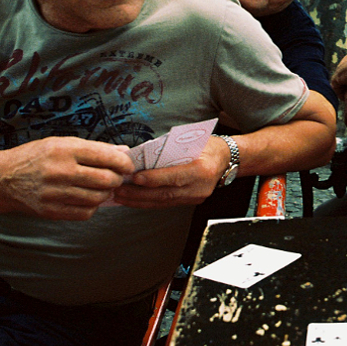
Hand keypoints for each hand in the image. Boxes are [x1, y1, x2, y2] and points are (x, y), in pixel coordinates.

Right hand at [0, 137, 134, 219]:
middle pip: (106, 179)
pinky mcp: (52, 211)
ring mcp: (55, 193)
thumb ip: (94, 148)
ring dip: (105, 193)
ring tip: (101, 187)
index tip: (128, 166)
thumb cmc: (37, 157)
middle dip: (117, 179)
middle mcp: (60, 171)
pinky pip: (85, 212)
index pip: (106, 156)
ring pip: (98, 197)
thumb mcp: (62, 143)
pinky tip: (87, 198)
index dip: (123, 163)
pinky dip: (92, 206)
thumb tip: (124, 151)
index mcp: (64, 150)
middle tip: (115, 177)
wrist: (4, 178)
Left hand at [112, 136, 229, 208]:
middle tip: (119, 190)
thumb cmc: (207, 145)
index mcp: (201, 169)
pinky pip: (167, 203)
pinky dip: (149, 202)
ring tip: (120, 197)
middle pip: (166, 194)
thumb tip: (141, 155)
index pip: (174, 177)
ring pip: (164, 202)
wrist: (227, 159)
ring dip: (140, 200)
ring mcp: (196, 196)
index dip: (153, 179)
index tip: (135, 178)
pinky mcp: (192, 201)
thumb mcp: (191, 141)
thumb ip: (170, 149)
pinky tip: (134, 200)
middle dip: (139, 194)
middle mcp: (200, 186)